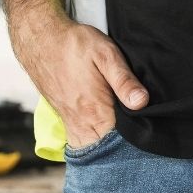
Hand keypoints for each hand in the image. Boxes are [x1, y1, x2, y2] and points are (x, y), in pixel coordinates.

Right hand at [12, 10, 149, 149]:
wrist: (42, 41)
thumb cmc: (76, 45)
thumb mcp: (106, 54)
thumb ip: (124, 79)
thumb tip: (142, 102)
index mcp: (96, 111)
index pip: (121, 143)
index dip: (138, 142)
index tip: (150, 136)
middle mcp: (82, 124)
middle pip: (107, 151)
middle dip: (125, 149)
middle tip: (141, 137)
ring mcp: (71, 125)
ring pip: (93, 150)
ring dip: (109, 147)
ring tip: (126, 137)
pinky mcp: (65, 121)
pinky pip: (81, 143)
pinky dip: (94, 143)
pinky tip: (106, 133)